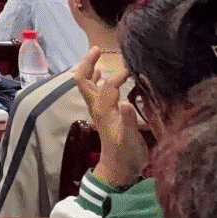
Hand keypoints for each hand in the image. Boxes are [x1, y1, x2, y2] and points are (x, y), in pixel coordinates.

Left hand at [76, 47, 148, 187]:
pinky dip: (99, 79)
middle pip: (84, 80)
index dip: (118, 76)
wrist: (119, 169)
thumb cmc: (126, 155)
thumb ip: (129, 121)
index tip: (132, 70)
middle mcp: (96, 106)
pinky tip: (105, 75)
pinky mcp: (103, 113)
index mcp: (103, 110)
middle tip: (96, 49)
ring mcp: (98, 109)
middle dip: (88, 63)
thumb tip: (126, 102)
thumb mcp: (130, 139)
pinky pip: (96, 91)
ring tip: (98, 55)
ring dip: (90, 69)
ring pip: (88, 84)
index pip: (108, 86)